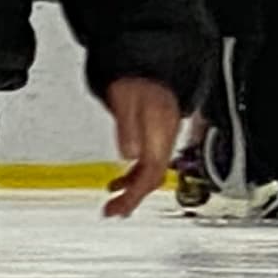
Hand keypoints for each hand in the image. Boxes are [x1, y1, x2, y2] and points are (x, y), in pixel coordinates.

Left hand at [100, 78, 181, 218]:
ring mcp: (162, 138)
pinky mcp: (156, 135)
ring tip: (115, 200)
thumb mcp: (127, 100)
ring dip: (133, 188)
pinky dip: (134, 175)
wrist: (151, 65)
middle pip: (153, 178)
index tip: (117, 208)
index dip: (134, 196)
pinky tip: (122, 178)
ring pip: (151, 172)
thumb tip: (128, 154)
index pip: (152, 175)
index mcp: (160, 135)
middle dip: (133, 198)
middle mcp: (165, 139)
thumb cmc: (138, 79)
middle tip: (113, 211)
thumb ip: (128, 128)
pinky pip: (148, 162)